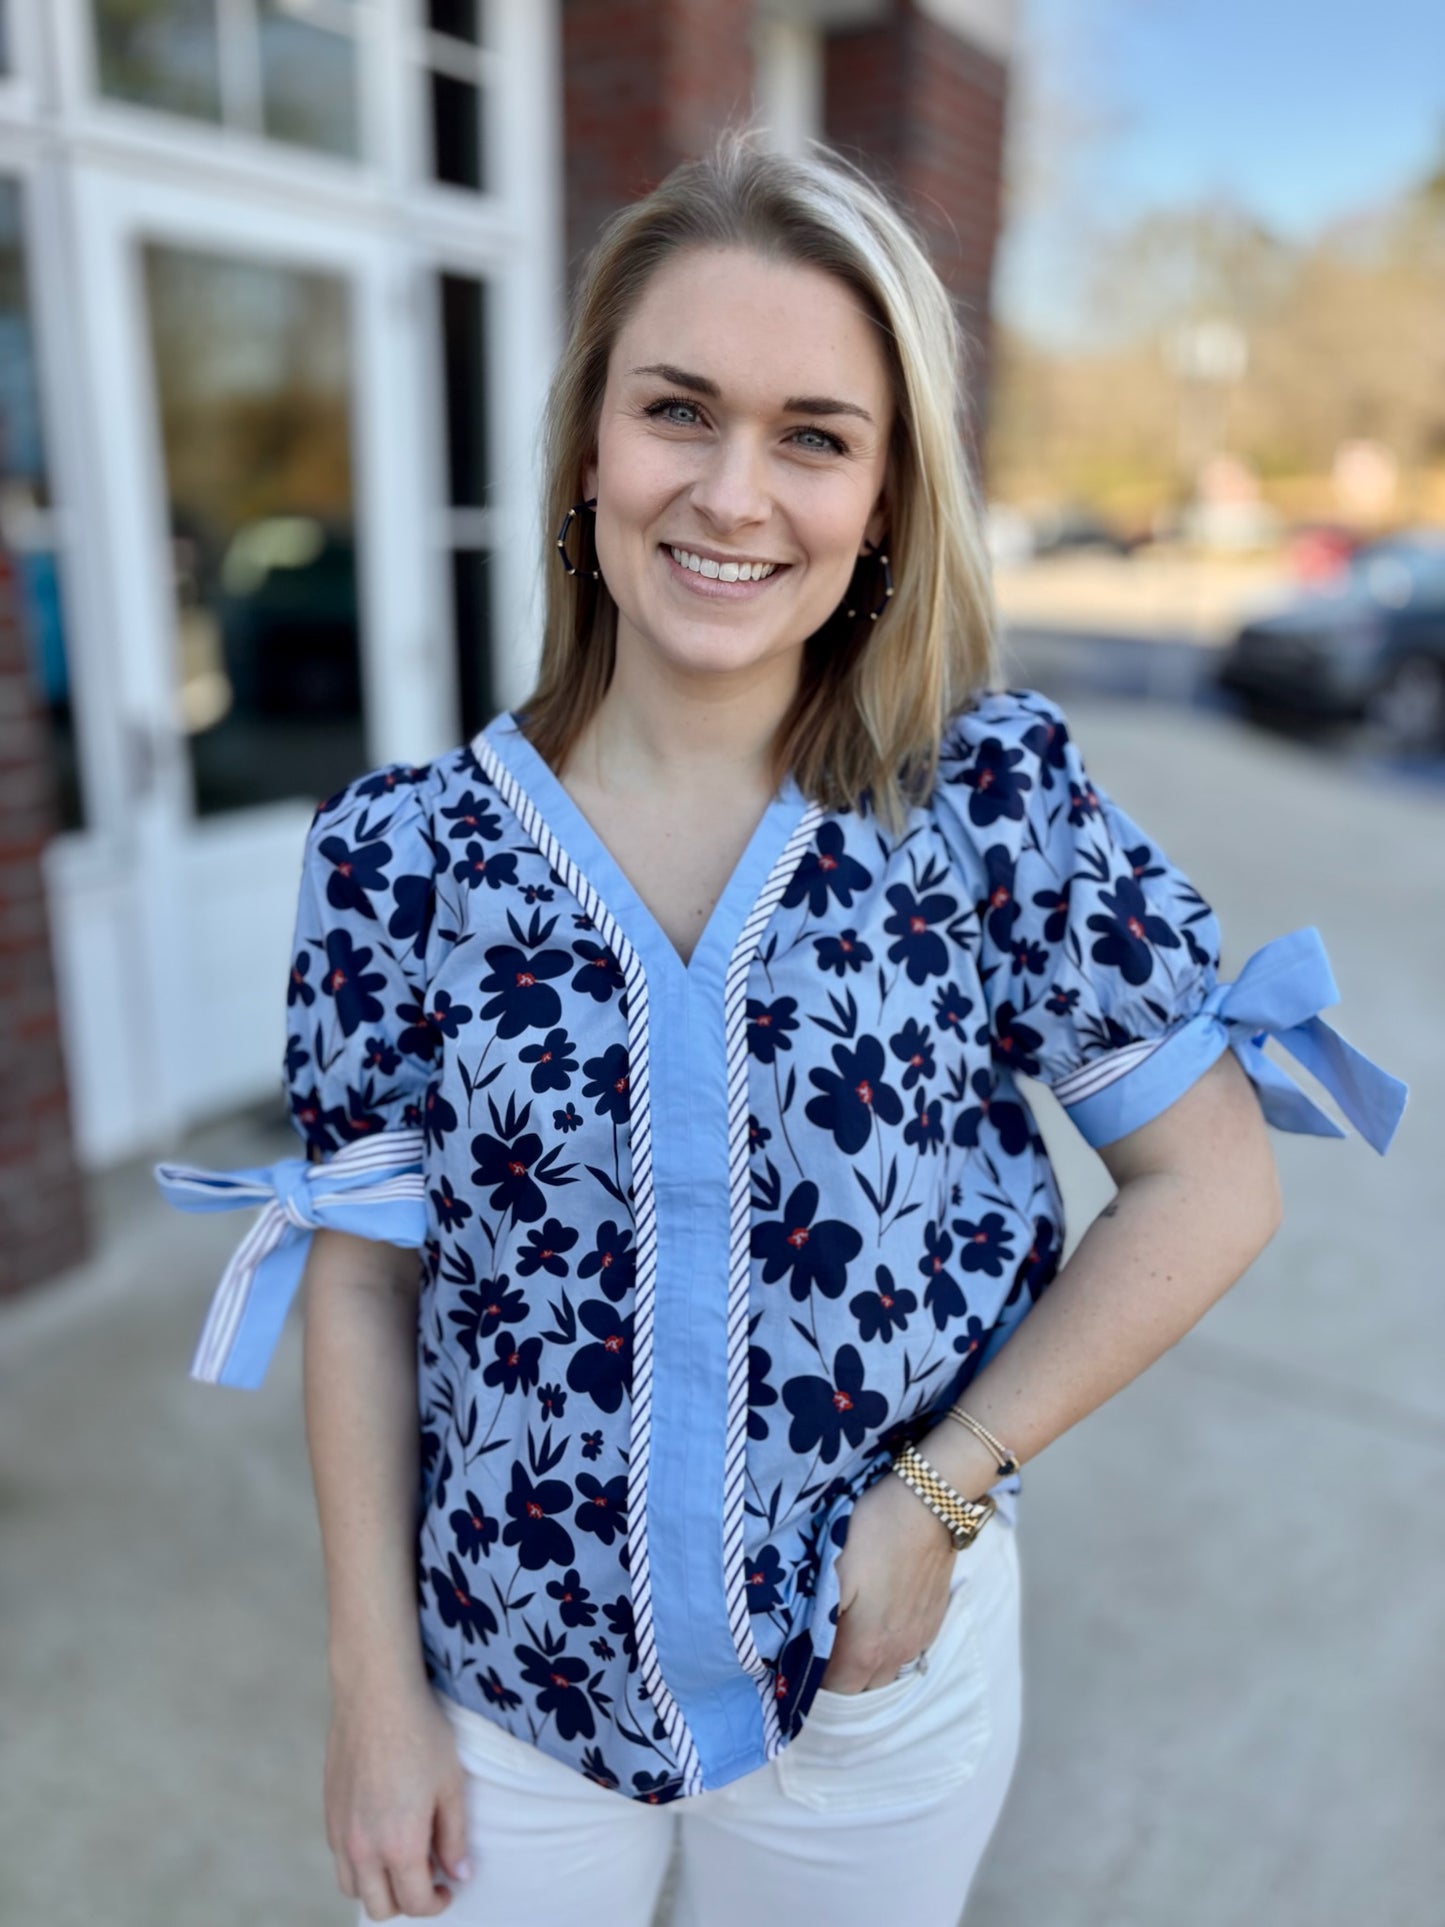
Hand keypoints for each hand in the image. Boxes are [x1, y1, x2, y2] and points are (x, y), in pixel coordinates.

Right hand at [325, 1674, 471, 1919]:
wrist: (375, 1695)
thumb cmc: (420, 1735)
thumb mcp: (451, 1785)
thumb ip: (454, 1836)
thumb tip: (458, 1875)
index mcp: (399, 1845)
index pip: (416, 1903)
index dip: (437, 1903)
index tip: (449, 1888)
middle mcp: (363, 1848)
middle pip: (380, 1907)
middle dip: (407, 1902)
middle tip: (428, 1875)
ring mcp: (340, 1832)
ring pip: (353, 1888)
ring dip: (378, 1886)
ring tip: (402, 1857)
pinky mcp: (328, 1813)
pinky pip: (340, 1859)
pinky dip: (360, 1863)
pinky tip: (381, 1832)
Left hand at [817, 1467, 957, 1693]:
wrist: (929, 1506)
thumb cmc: (873, 1535)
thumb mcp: (831, 1573)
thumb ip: (819, 1622)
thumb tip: (806, 1653)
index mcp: (867, 1648)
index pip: (836, 1690)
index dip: (816, 1677)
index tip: (803, 1653)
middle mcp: (897, 1654)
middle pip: (863, 1687)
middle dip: (841, 1673)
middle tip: (823, 1641)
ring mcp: (920, 1638)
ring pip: (888, 1670)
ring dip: (867, 1661)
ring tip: (851, 1630)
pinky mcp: (934, 1620)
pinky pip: (908, 1651)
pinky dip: (890, 1646)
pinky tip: (880, 1618)